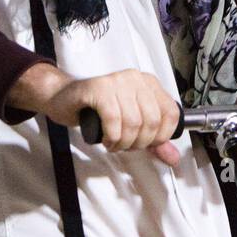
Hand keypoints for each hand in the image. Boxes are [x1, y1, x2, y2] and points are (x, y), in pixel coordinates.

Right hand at [42, 68, 182, 167]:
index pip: (171, 113)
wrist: (63, 99)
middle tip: (126, 145)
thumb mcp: (131, 126)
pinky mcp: (99, 87)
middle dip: (139, 142)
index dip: (160, 137)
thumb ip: (154, 141)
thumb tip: (172, 158)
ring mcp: (117, 80)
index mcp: (148, 84)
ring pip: (133, 122)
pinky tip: (106, 139)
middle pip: (152, 121)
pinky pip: (114, 119)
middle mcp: (135, 78)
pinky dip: (111, 136)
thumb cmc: (97, 110)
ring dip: (124, 142)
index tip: (146, 143)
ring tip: (114, 143)